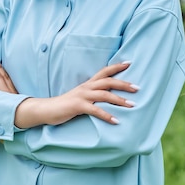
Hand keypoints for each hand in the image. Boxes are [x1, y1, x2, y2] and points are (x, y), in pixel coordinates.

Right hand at [14, 62, 138, 128]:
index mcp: (88, 84)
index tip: (130, 63)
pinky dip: (107, 115)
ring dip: (120, 100)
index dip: (116, 67)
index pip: (104, 71)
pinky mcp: (78, 106)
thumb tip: (110, 97)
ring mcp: (82, 96)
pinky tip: (116, 121)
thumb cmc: (66, 105)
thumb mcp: (82, 97)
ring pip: (104, 95)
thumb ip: (94, 95)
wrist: (47, 109)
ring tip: (132, 105)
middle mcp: (86, 87)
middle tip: (138, 87)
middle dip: (124, 84)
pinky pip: (95, 110)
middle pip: (108, 81)